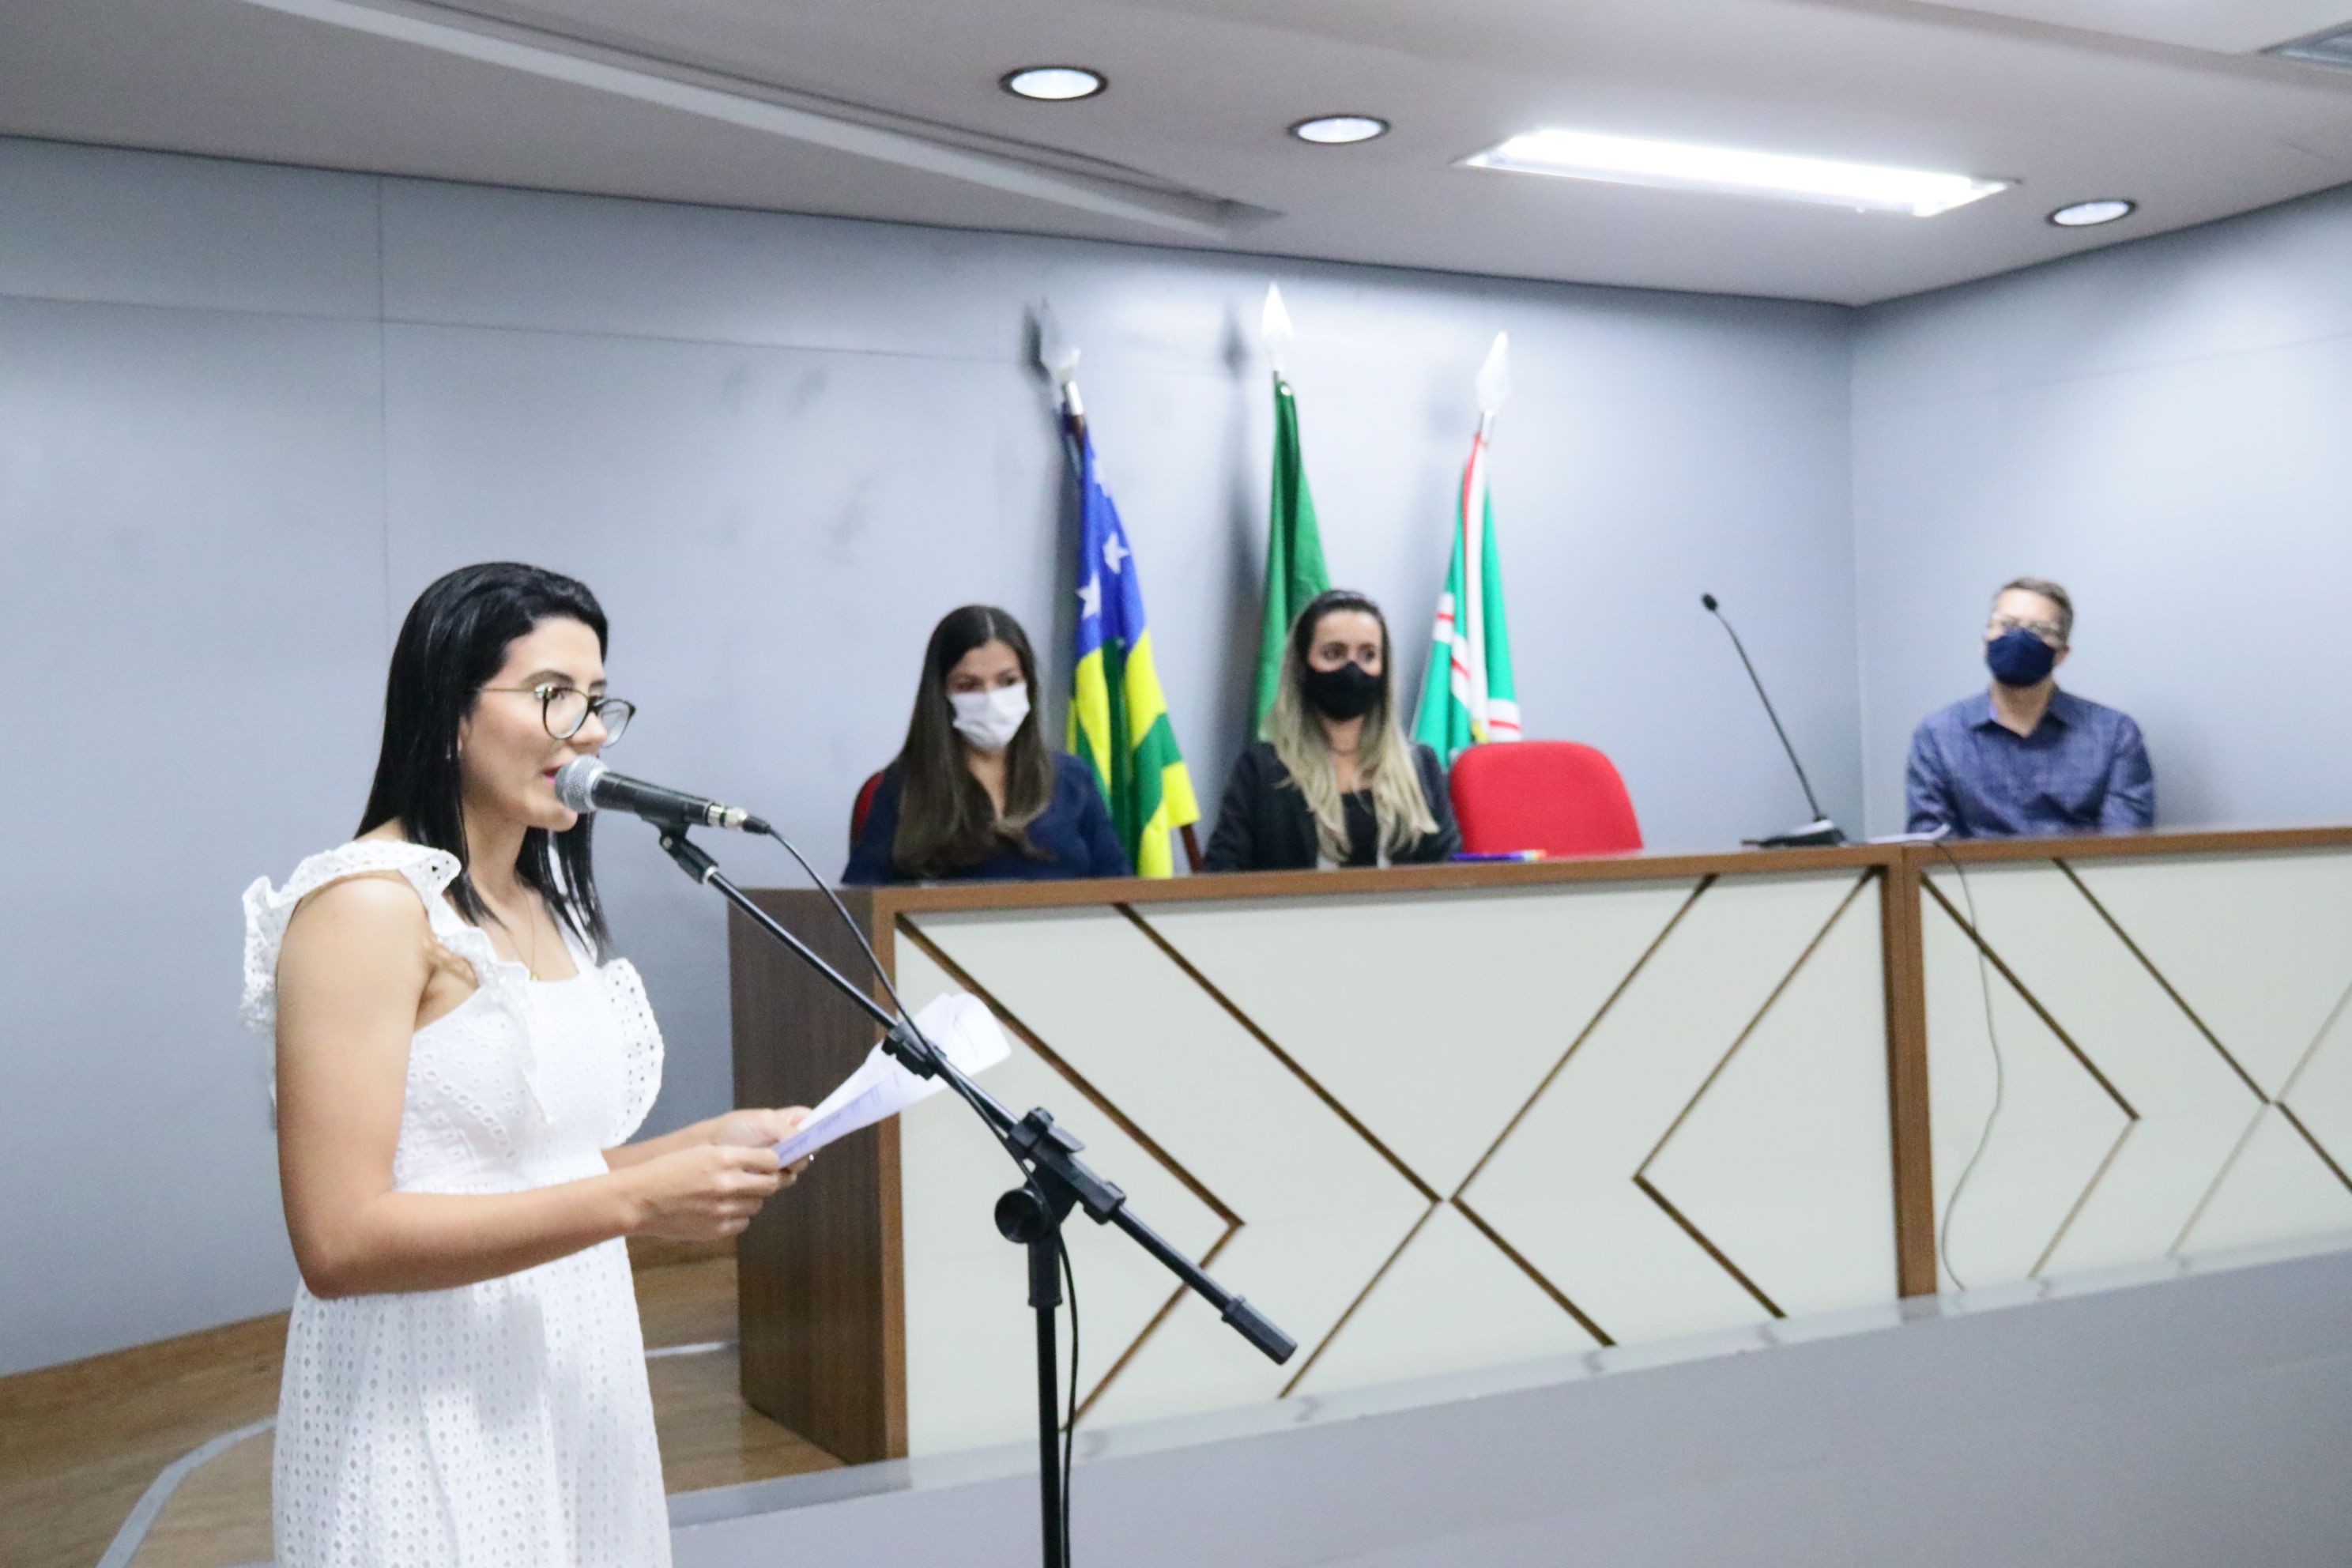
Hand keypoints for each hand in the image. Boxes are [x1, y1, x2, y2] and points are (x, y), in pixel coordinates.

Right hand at [624, 1143, 784, 1239]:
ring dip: (748, 1200)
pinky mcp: (717, 1229)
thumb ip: (733, 1157)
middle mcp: (728, 1183)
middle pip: (770, 1184)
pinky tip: (718, 1211)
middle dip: (765, 1181)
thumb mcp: (701, 1152)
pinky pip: (742, 1223)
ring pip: (756, 1205)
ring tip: (727, 1196)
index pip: (771, 1161)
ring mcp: (724, 1209)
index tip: (766, 1165)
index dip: (771, 1163)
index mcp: (724, 1158)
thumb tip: (762, 1164)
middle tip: (753, 1181)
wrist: (640, 1200)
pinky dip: (736, 1218)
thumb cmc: (666, 1172)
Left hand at [707, 1106, 814, 1180]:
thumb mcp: (763, 1122)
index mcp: (786, 1121)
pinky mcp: (763, 1181)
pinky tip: (758, 1181)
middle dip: (798, 1157)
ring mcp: (774, 1163)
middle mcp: (784, 1142)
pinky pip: (778, 1184)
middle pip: (806, 1151)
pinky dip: (771, 1184)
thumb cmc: (732, 1131)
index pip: (812, 1121)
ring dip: (783, 1172)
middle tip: (783, 1158)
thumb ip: (788, 1131)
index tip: (816, 1138)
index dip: (818, 1128)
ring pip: (793, 1171)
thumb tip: (810, 1147)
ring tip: (763, 1170)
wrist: (701, 1152)